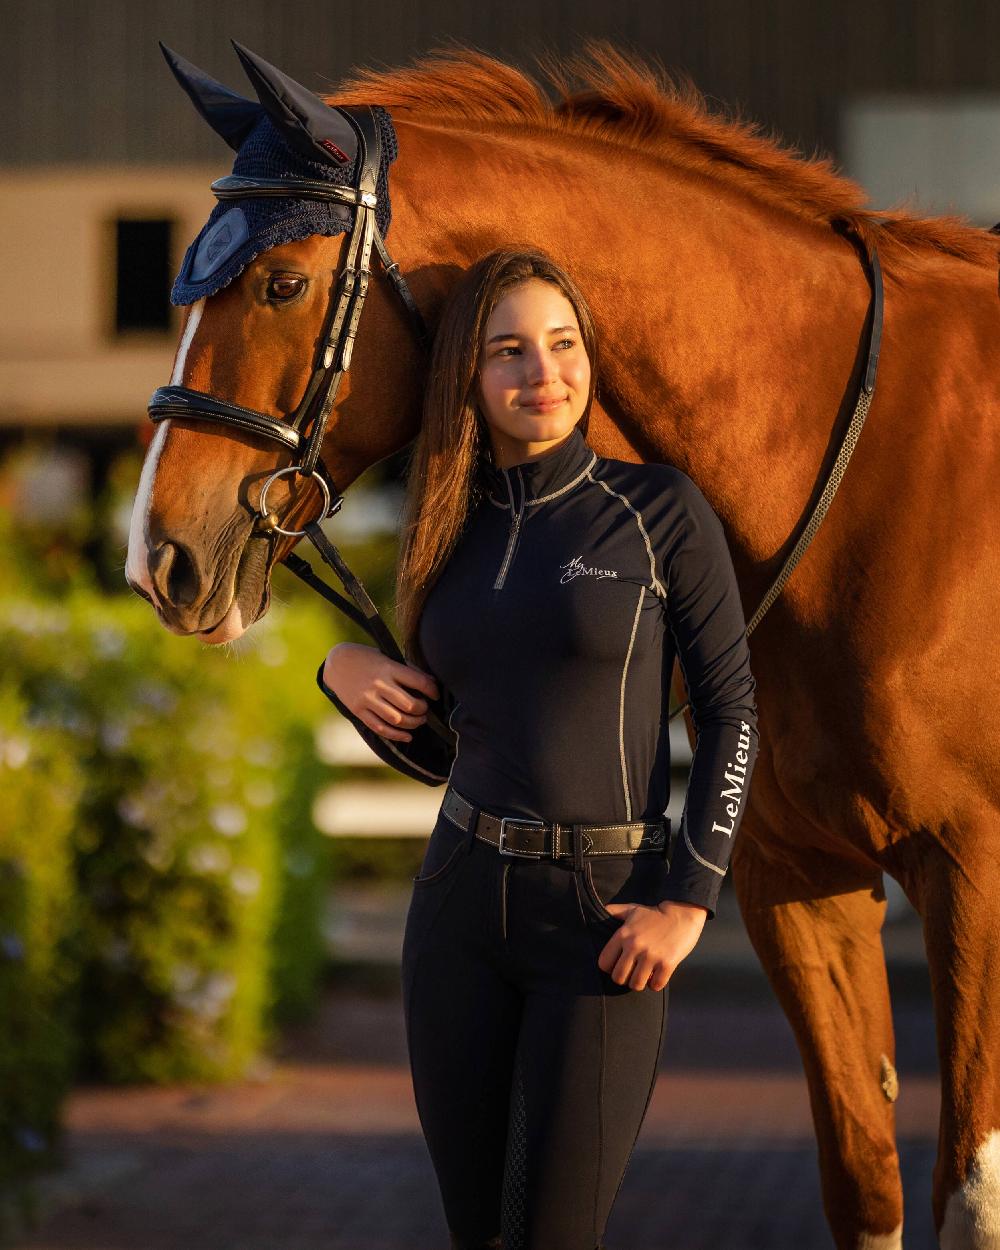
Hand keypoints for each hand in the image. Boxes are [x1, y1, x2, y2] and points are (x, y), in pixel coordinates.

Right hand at [321, 642, 440, 741]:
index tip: (436, 695)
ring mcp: (367, 699)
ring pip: (397, 719)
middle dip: (423, 710)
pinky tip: (408, 736)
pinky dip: (397, 735)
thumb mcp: (387, 657)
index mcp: (389, 668)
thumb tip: (431, 683)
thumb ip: (408, 670)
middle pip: (409, 705)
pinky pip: (380, 728)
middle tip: (425, 710)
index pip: (419, 682)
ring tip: (419, 720)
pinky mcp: (359, 711)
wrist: (337, 664)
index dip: (432, 691)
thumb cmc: (368, 659)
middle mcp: (379, 684)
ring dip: (413, 723)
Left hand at [596, 899, 707, 990]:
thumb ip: (614, 911)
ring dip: (640, 983)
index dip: (609, 967)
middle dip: (624, 978)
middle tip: (632, 973)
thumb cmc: (654, 914)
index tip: (618, 965)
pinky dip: (656, 984)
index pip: (604, 963)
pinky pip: (656, 986)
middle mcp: (634, 946)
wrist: (681, 913)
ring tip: (644, 975)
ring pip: (636, 984)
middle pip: (618, 978)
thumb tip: (600, 910)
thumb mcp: (631, 909)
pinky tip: (657, 976)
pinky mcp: (667, 963)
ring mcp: (651, 956)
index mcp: (623, 935)